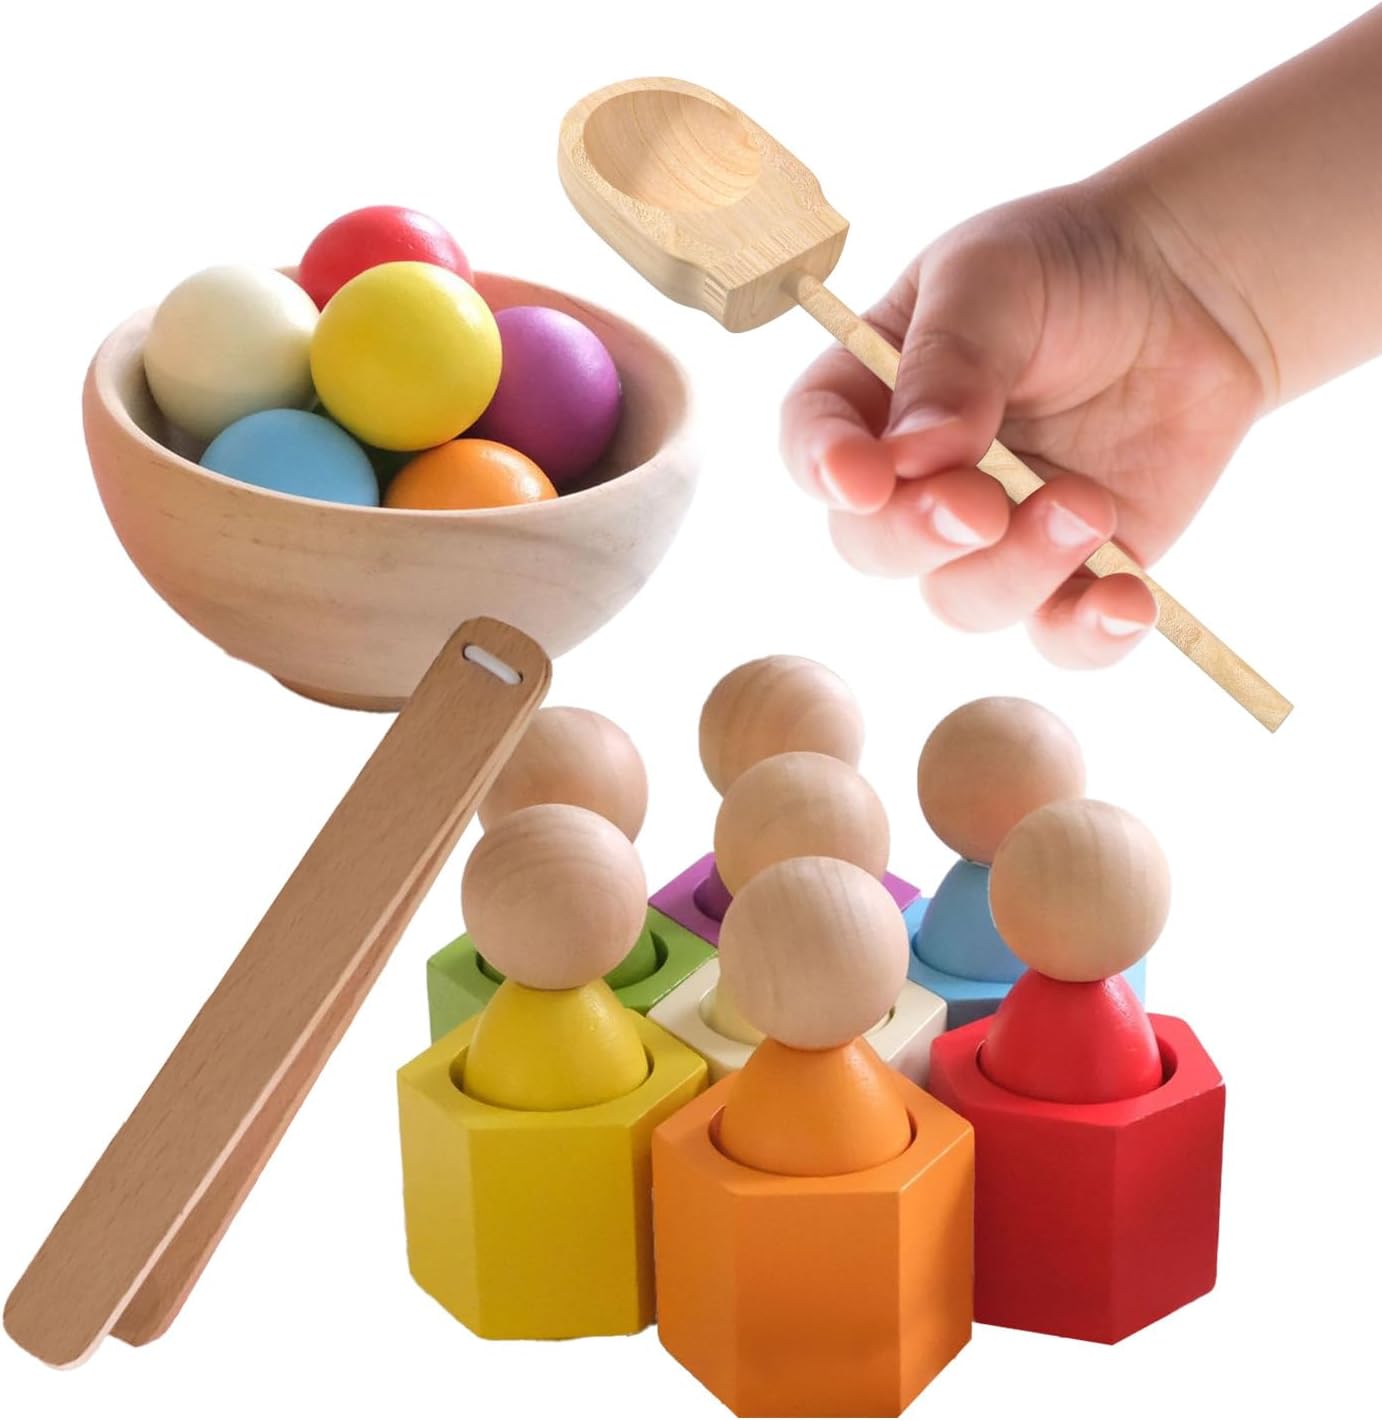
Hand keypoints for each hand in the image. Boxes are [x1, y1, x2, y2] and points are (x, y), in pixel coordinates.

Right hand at [779, 181, 1268, 666]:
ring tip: (1090, 506)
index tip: (860, 479)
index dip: (824, 470)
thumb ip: (949, 358)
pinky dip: (1089, 637)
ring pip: (963, 601)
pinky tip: (1128, 601)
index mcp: (869, 400)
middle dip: (920, 534)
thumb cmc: (1071, 265)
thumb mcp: (996, 276)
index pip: (814, 447)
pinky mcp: (1070, 573)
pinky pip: (1059, 638)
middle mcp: (915, 481)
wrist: (1191, 286)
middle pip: (874, 546)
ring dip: (1018, 570)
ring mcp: (991, 535)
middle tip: (981, 505)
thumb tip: (914, 453)